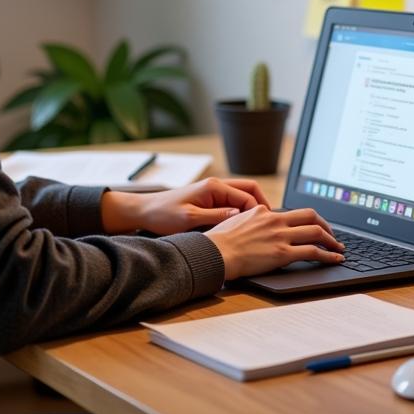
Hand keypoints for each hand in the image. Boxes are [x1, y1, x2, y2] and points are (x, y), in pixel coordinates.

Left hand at [101, 177, 271, 235]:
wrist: (145, 212)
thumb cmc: (163, 215)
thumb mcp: (190, 219)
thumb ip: (215, 217)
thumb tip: (239, 217)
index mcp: (213, 187)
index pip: (247, 195)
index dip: (259, 211)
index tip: (265, 227)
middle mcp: (215, 186)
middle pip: (249, 190)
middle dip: (261, 206)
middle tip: (269, 225)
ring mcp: (213, 192)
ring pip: (242, 196)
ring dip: (251, 209)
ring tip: (259, 228)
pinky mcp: (209, 200)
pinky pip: (232, 203)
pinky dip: (241, 213)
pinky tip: (242, 228)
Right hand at [203, 206, 344, 280]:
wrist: (217, 252)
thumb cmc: (221, 241)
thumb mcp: (237, 220)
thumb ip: (252, 219)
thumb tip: (258, 222)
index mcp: (264, 212)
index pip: (292, 212)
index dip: (307, 220)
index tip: (313, 226)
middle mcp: (276, 221)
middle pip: (310, 216)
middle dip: (326, 225)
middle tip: (333, 235)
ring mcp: (281, 236)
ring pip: (316, 232)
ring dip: (332, 241)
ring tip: (339, 249)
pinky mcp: (283, 253)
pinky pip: (313, 252)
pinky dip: (328, 255)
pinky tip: (335, 259)